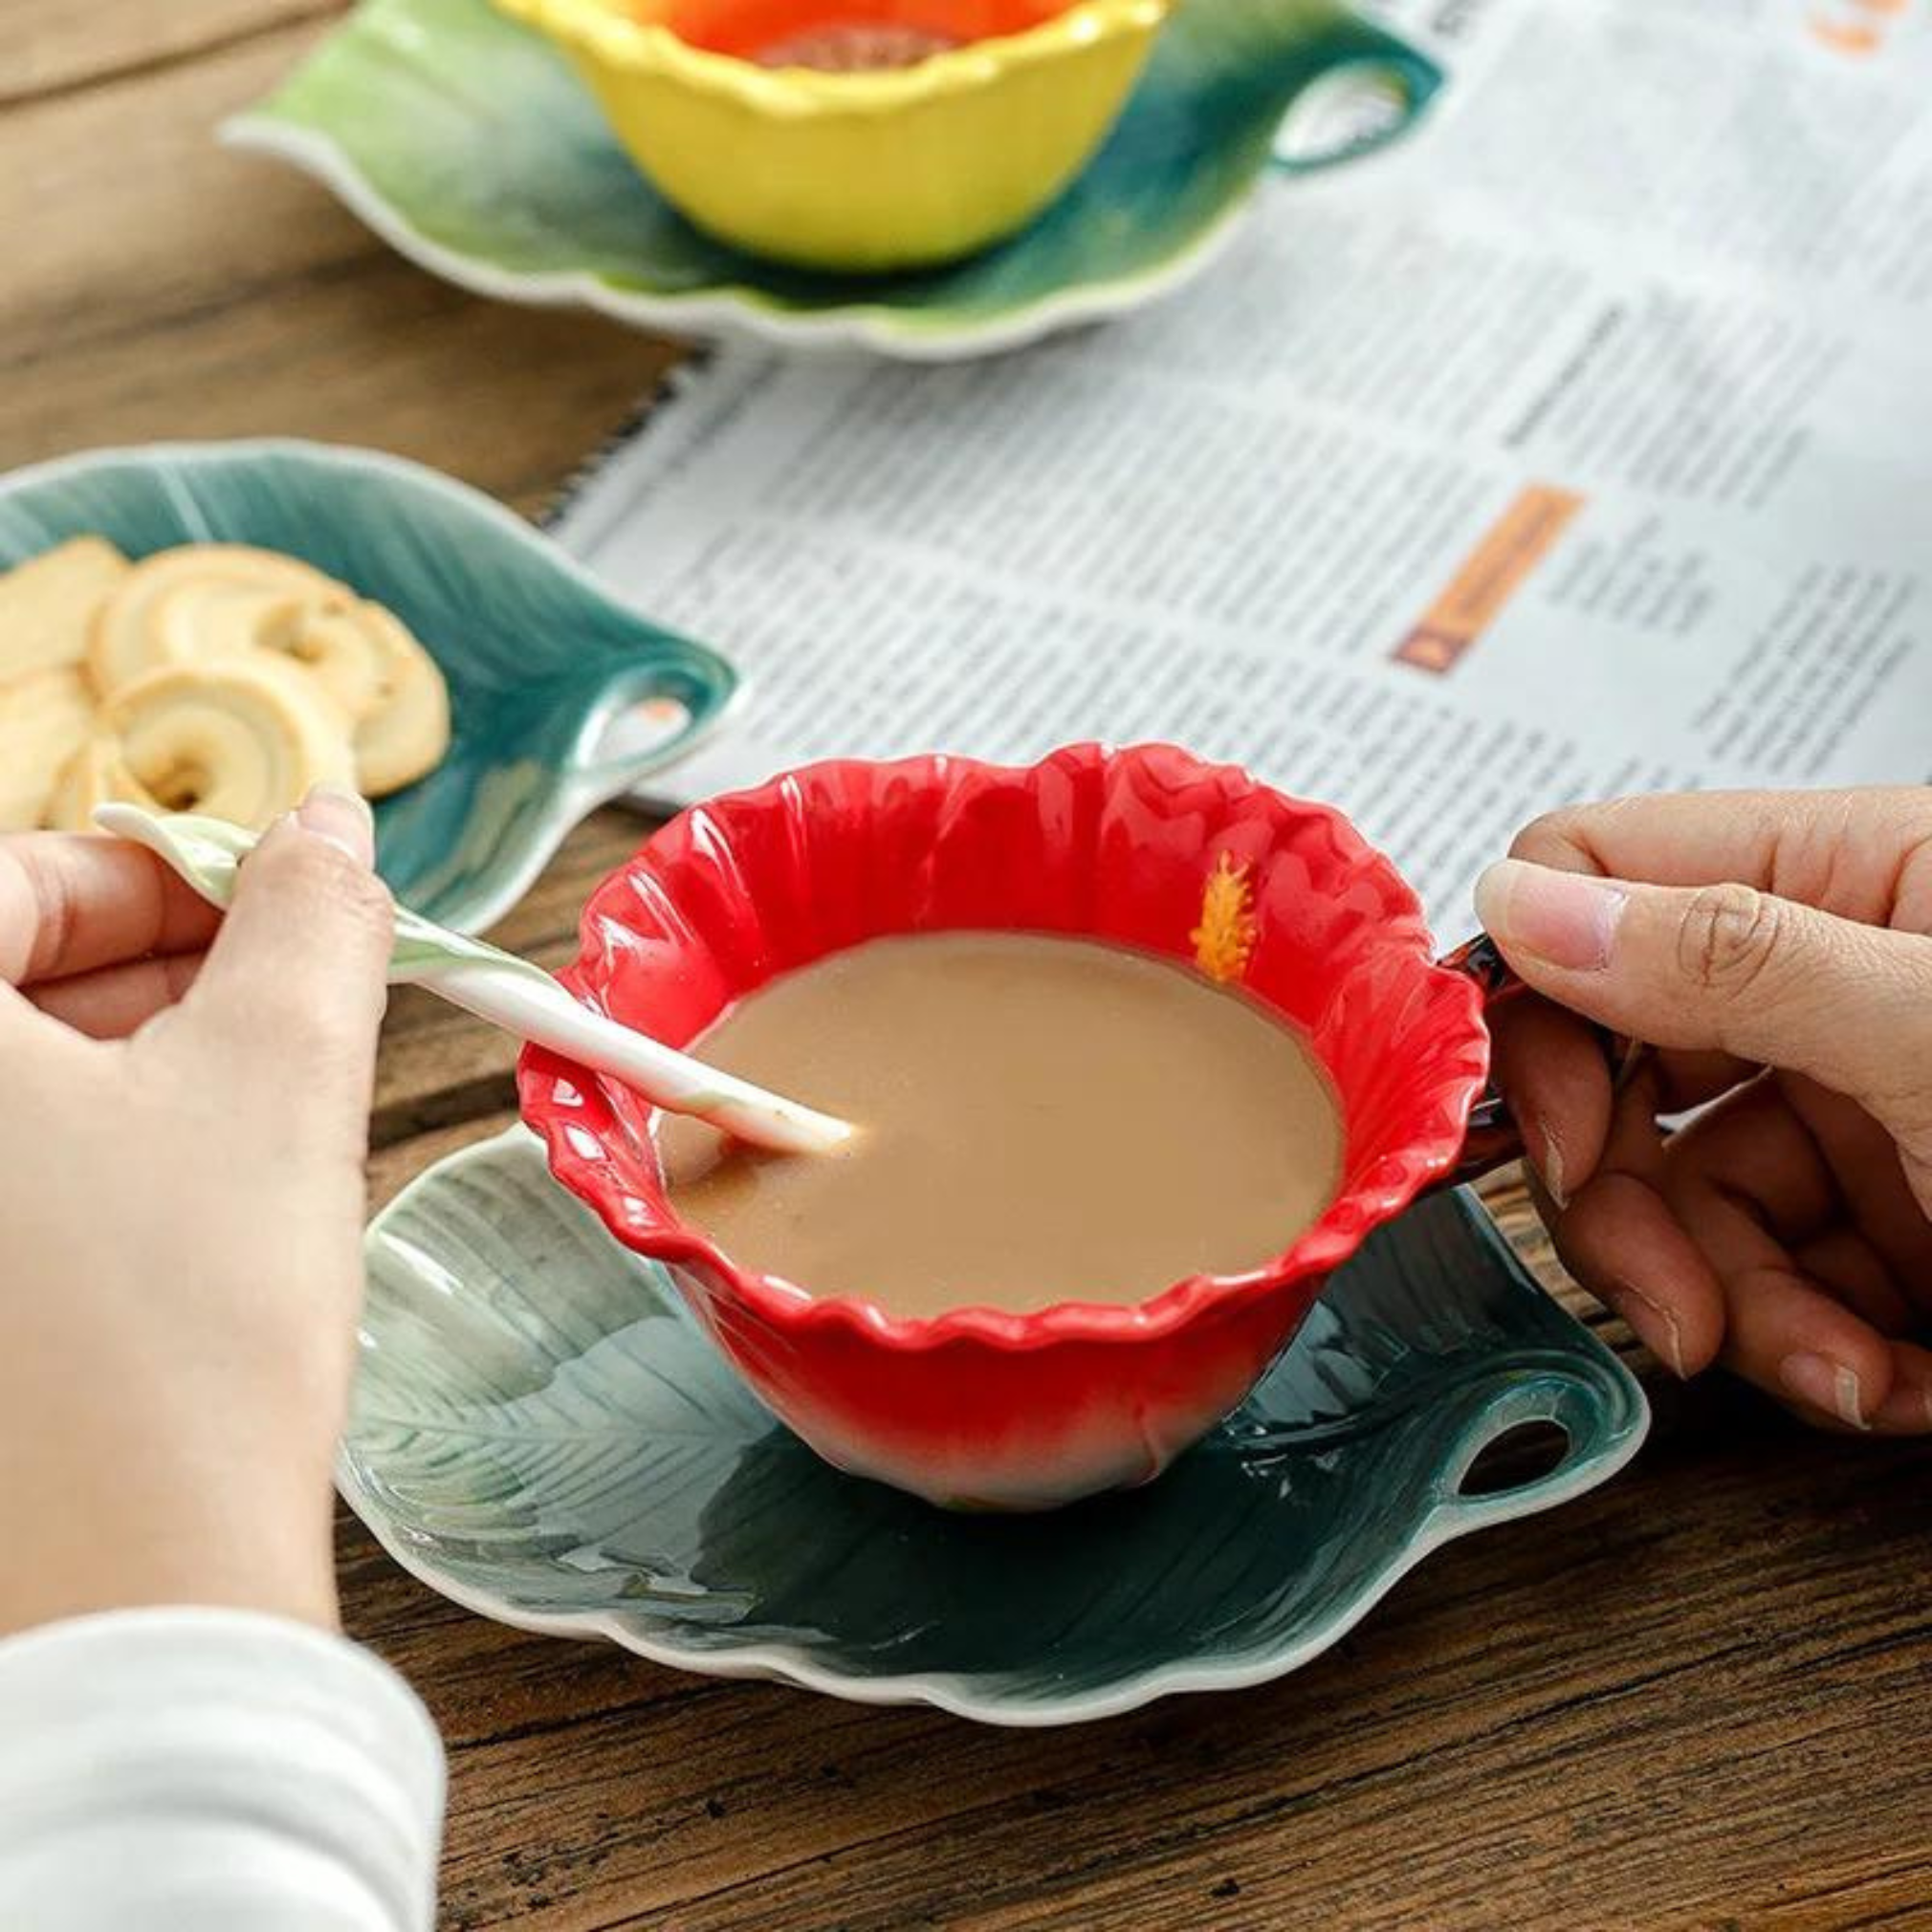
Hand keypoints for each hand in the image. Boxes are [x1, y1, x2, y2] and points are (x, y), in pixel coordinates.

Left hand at [0, 791, 392, 1636]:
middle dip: (148, 971)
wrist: (124, 1608)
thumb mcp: (277, 1081)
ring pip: (1, 1088)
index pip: (13, 871)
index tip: (275, 918)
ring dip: (119, 1066)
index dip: (165, 874)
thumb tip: (331, 829)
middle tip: (279, 1013)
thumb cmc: (184, 1335)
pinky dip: (72, 1160)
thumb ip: (311, 922)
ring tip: (246, 1118)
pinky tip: (175, 1203)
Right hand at [1476, 788, 1931, 1435]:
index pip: (1598, 884)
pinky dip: (1816, 1349)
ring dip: (1738, 1308)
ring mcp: (1861, 1101)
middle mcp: (1831, 979)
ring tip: (1838, 1372)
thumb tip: (1519, 905)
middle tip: (1667, 1303)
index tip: (1549, 1137)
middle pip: (1616, 1066)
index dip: (1539, 1009)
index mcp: (1842, 877)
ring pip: (1685, 1196)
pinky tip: (1893, 1380)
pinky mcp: (1893, 1213)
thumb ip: (1734, 957)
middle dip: (1627, 1207)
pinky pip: (1779, 1275)